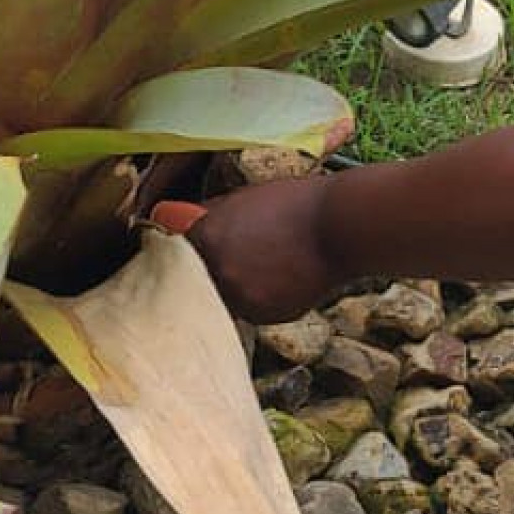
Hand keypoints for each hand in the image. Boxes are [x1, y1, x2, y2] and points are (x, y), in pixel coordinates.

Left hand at [170, 174, 338, 325]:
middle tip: (236, 260)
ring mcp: (240, 297)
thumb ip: (211, 215)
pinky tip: (281, 279)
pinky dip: (261, 300)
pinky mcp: (264, 316)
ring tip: (264, 267)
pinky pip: (252, 311)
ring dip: (236, 288)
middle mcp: (216, 270)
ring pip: (223, 299)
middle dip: (210, 271)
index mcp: (205, 237)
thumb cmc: (297, 204)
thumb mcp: (243, 197)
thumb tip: (185, 222)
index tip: (193, 250)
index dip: (184, 250)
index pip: (173, 252)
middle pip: (196, 280)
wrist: (341, 226)